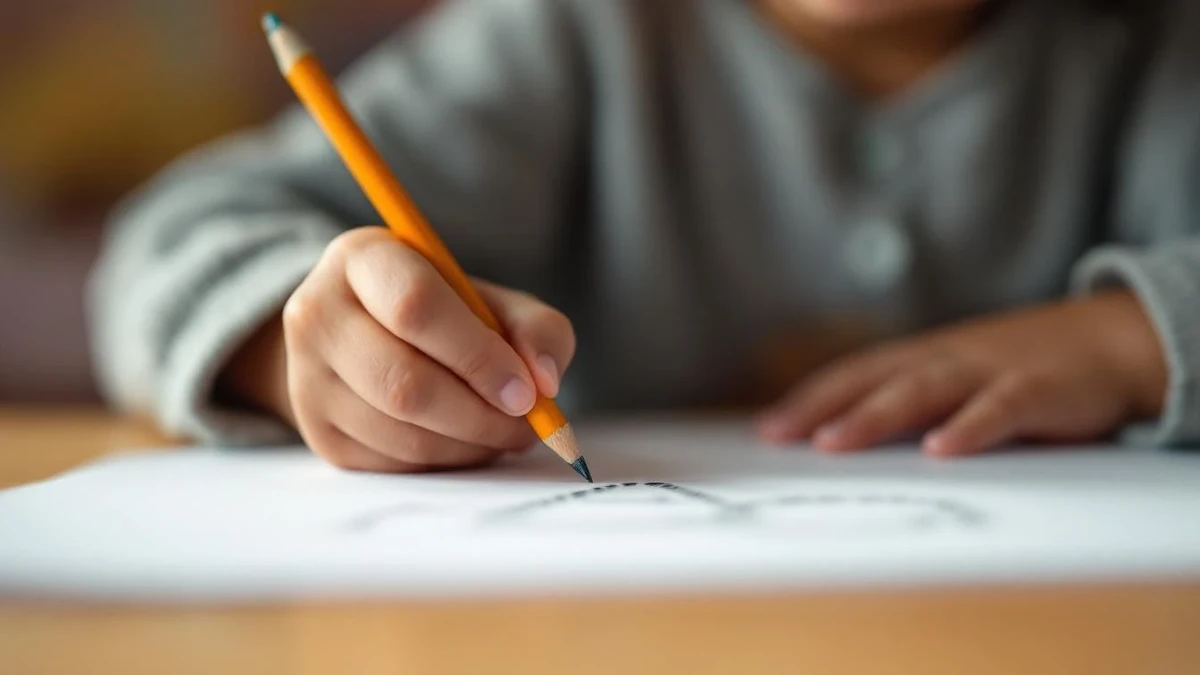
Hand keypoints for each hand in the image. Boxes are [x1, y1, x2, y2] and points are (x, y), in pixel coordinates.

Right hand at [219, 227, 574, 471]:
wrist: (374, 337)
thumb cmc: (446, 315)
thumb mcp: (495, 301)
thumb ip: (536, 329)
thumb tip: (543, 381)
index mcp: (363, 259)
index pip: (415, 307)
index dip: (478, 356)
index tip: (526, 391)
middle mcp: (319, 314)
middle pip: (404, 382)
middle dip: (480, 415)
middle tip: (526, 425)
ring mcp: (308, 378)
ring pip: (400, 433)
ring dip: (469, 444)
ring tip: (503, 431)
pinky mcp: (319, 432)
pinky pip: (392, 464)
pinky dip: (444, 461)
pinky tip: (466, 441)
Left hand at [757, 292, 1166, 456]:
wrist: (1110, 341)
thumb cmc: (1018, 369)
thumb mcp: (956, 379)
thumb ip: (909, 404)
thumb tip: (844, 440)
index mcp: (921, 359)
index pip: (852, 376)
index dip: (808, 401)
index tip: (766, 431)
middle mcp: (944, 359)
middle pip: (873, 380)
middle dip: (822, 407)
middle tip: (779, 436)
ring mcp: (987, 371)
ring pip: (922, 390)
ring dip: (875, 415)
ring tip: (834, 441)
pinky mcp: (1036, 390)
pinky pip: (999, 409)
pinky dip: (969, 427)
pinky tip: (941, 450)